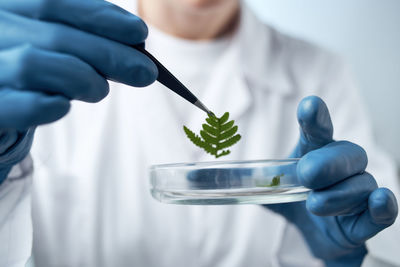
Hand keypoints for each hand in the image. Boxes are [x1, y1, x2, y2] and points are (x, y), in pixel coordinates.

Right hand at [0, 0, 157, 181]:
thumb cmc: (20, 62)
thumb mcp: (42, 39)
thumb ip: (77, 37)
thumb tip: (133, 47)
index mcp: (8, 7)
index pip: (54, 2)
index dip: (102, 16)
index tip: (140, 33)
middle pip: (58, 36)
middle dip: (111, 55)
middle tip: (146, 73)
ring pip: (35, 65)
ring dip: (83, 79)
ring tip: (99, 90)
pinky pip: (22, 106)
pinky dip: (50, 106)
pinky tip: (64, 105)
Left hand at [267, 96, 397, 265]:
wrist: (315, 235)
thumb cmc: (296, 203)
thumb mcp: (271, 191)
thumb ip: (253, 183)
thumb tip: (217, 178)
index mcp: (315, 154)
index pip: (318, 132)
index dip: (315, 118)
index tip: (309, 105)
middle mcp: (342, 169)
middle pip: (348, 154)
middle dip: (328, 163)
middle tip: (306, 174)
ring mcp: (357, 193)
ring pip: (362, 184)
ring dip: (338, 195)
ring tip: (315, 204)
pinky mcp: (366, 220)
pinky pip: (381, 212)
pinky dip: (382, 208)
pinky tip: (380, 200)